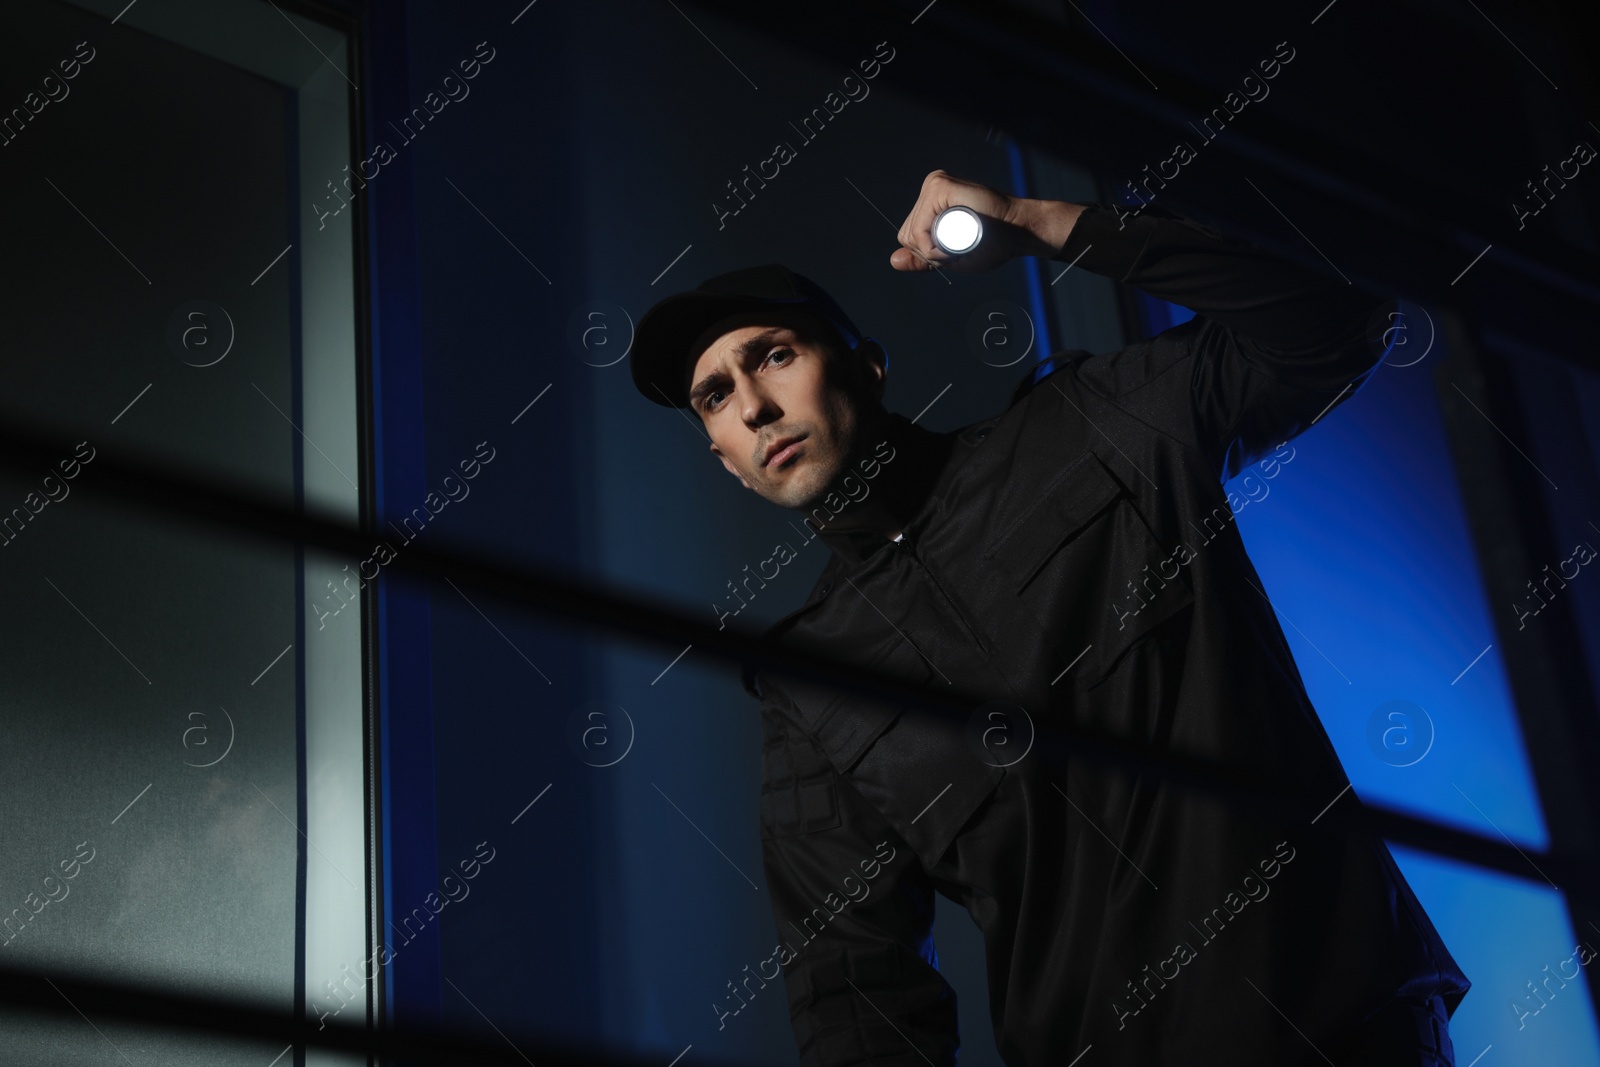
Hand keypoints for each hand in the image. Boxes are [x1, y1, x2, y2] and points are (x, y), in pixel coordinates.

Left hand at [890, 170, 1077, 272]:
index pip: (908, 237)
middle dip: (931, 253)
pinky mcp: (939, 187)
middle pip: (907, 236)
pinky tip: (957, 240)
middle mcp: (930, 189)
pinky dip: (934, 246)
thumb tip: (894, 260)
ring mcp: (934, 185)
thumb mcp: (949, 256)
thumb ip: (923, 258)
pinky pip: (920, 230)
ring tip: (964, 240)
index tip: (957, 249)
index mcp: (930, 202)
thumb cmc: (993, 242)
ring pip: (913, 235)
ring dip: (936, 251)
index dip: (928, 253)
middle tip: (962, 245)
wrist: (1018, 233)